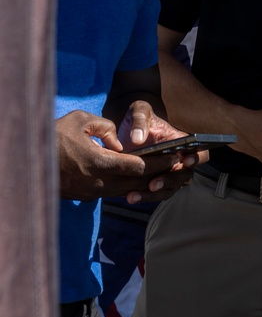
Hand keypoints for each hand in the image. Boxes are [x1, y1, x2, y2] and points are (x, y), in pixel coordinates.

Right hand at [56, 109, 194, 201]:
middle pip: (137, 181)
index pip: (138, 166)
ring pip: (127, 190)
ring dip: (146, 182)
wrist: (27, 162)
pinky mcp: (85, 196)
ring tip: (165, 173)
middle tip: (178, 166)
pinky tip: (141, 179)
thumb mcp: (80, 120)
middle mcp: (98, 182)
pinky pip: (113, 192)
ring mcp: (91, 192)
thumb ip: (106, 127)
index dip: (160, 163)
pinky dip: (130, 186)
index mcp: (99, 163)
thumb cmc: (54, 136)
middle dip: (159, 174)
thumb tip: (122, 143)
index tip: (176, 157)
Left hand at [118, 101, 205, 203]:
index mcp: (182, 142)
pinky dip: (143, 197)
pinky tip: (130, 197)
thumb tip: (138, 138)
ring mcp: (167, 173)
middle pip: (185, 175)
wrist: (125, 132)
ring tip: (134, 195)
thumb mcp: (139, 110)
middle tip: (153, 184)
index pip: (200, 152)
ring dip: (155, 194)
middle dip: (171, 180)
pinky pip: (155, 194)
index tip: (186, 160)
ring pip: (170, 188)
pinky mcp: (154, 183)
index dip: (197, 158)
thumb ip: (139, 120)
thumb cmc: (138, 119)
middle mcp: (178, 160)